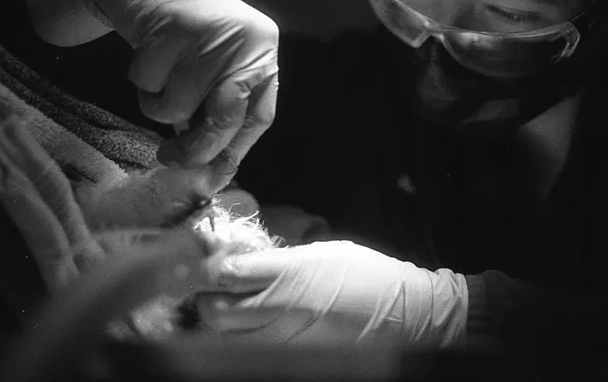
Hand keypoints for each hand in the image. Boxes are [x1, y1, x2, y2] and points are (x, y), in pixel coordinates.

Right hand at [85, 0, 278, 182]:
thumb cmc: (180, 36)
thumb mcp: (212, 69)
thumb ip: (218, 111)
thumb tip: (215, 174)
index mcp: (264, 52)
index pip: (260, 117)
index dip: (234, 151)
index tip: (211, 176)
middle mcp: (249, 40)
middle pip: (224, 118)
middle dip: (194, 147)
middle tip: (169, 158)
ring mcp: (214, 32)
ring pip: (178, 107)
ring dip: (157, 103)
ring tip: (158, 76)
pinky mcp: (175, 25)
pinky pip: (150, 84)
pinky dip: (140, 80)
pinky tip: (146, 53)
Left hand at [195, 240, 467, 348]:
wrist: (399, 314)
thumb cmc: (365, 274)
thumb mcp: (321, 252)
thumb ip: (279, 258)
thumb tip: (244, 258)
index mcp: (288, 274)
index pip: (229, 272)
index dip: (212, 263)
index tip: (210, 256)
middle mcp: (278, 309)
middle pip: (215, 310)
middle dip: (207, 295)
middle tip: (216, 283)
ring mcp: (280, 339)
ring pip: (225, 335)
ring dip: (220, 318)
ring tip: (231, 302)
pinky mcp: (288, 356)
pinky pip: (247, 347)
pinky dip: (239, 335)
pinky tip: (250, 321)